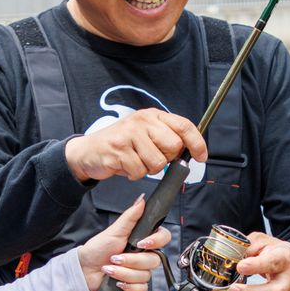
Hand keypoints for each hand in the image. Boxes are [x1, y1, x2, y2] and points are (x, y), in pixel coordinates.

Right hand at [65, 108, 207, 181]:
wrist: (88, 151)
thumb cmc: (121, 145)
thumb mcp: (145, 134)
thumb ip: (165, 138)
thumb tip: (190, 152)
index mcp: (152, 116)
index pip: (184, 125)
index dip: (197, 143)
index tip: (201, 156)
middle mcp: (141, 121)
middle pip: (173, 146)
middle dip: (166, 159)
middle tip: (151, 158)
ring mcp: (129, 135)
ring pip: (157, 162)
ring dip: (148, 169)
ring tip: (135, 161)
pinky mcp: (118, 150)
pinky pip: (139, 171)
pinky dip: (134, 174)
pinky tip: (124, 166)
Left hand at [77, 196, 171, 290]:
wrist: (85, 269)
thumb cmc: (98, 248)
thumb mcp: (115, 230)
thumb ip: (131, 216)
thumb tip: (142, 200)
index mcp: (143, 240)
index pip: (164, 238)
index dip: (156, 241)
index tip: (142, 243)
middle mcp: (144, 255)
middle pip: (154, 260)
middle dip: (132, 261)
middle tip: (115, 258)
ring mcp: (140, 271)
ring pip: (145, 275)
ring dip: (124, 273)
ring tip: (109, 269)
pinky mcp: (135, 286)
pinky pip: (141, 289)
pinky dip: (128, 286)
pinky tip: (117, 282)